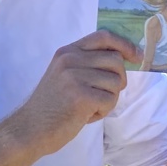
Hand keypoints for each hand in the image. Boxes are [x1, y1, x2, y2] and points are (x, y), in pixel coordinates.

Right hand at [17, 30, 141, 156]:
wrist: (30, 128)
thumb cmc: (52, 105)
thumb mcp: (65, 74)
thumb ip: (87, 63)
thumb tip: (123, 59)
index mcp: (67, 51)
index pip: (103, 37)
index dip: (124, 45)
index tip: (136, 56)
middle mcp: (70, 59)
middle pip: (116, 61)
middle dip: (117, 81)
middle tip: (102, 95)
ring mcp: (74, 77)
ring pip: (116, 82)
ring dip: (109, 99)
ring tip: (89, 107)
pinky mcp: (80, 96)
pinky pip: (110, 100)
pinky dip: (103, 111)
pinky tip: (87, 115)